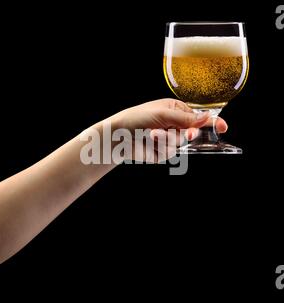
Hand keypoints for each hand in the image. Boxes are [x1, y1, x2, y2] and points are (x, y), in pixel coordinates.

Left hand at [110, 98, 227, 161]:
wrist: (118, 137)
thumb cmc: (137, 118)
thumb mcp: (163, 114)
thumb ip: (186, 118)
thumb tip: (208, 117)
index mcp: (176, 111)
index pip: (198, 117)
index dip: (212, 122)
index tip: (223, 127)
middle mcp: (174, 125)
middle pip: (192, 133)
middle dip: (187, 134)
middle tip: (188, 134)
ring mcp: (168, 139)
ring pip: (180, 144)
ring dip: (166, 140)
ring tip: (151, 134)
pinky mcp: (162, 152)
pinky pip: (169, 153)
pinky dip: (159, 148)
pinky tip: (149, 142)